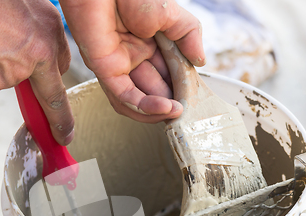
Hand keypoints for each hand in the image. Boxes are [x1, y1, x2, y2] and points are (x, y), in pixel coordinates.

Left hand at [60, 0, 204, 121]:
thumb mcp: (171, 14)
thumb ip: (188, 36)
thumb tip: (201, 61)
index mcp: (149, 43)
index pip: (168, 73)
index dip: (181, 86)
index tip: (195, 96)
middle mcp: (133, 56)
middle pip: (154, 89)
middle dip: (172, 100)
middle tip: (187, 107)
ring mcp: (118, 64)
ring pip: (138, 100)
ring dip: (158, 111)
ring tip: (177, 112)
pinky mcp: (104, 68)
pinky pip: (124, 95)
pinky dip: (144, 105)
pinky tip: (164, 107)